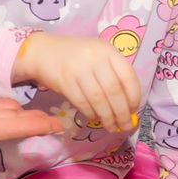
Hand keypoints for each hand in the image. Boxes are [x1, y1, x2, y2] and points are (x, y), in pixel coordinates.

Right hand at [14, 33, 141, 133]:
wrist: (43, 52)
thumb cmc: (76, 57)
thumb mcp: (98, 57)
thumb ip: (113, 75)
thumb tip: (129, 107)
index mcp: (107, 50)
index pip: (128, 76)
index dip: (134, 96)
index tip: (135, 110)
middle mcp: (94, 58)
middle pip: (113, 90)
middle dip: (122, 113)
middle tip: (126, 126)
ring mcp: (78, 69)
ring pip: (98, 99)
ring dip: (107, 117)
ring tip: (112, 127)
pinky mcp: (65, 81)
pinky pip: (82, 102)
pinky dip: (91, 114)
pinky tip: (95, 119)